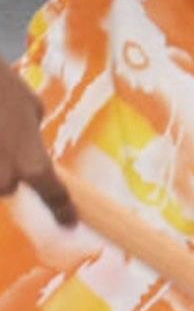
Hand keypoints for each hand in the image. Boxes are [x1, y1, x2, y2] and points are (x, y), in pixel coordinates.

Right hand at [0, 69, 72, 226]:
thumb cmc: (4, 89)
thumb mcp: (32, 110)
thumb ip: (33, 137)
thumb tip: (30, 143)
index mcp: (33, 163)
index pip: (53, 193)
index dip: (62, 208)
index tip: (70, 221)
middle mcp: (5, 177)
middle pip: (8, 186)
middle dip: (7, 168)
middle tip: (5, 138)